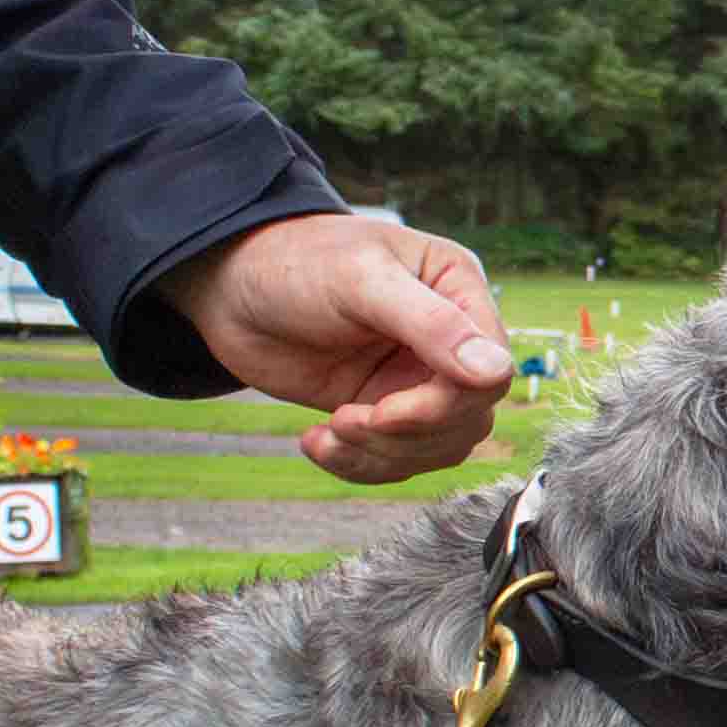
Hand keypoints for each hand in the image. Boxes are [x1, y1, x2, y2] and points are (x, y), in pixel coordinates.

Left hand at [158, 215, 514, 484]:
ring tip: (328, 431)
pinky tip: (315, 442)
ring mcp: (413, 377)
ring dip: (381, 455)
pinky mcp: (379, 408)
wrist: (229, 287)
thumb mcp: (362, 280)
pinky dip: (357, 464)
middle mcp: (447, 338)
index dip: (443, 404)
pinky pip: (394, 459)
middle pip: (469, 418)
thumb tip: (497, 371)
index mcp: (457, 291)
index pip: (490, 371)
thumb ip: (430, 324)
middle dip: (407, 433)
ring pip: (437, 447)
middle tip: (347, 420)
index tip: (384, 412)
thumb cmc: (296, 261)